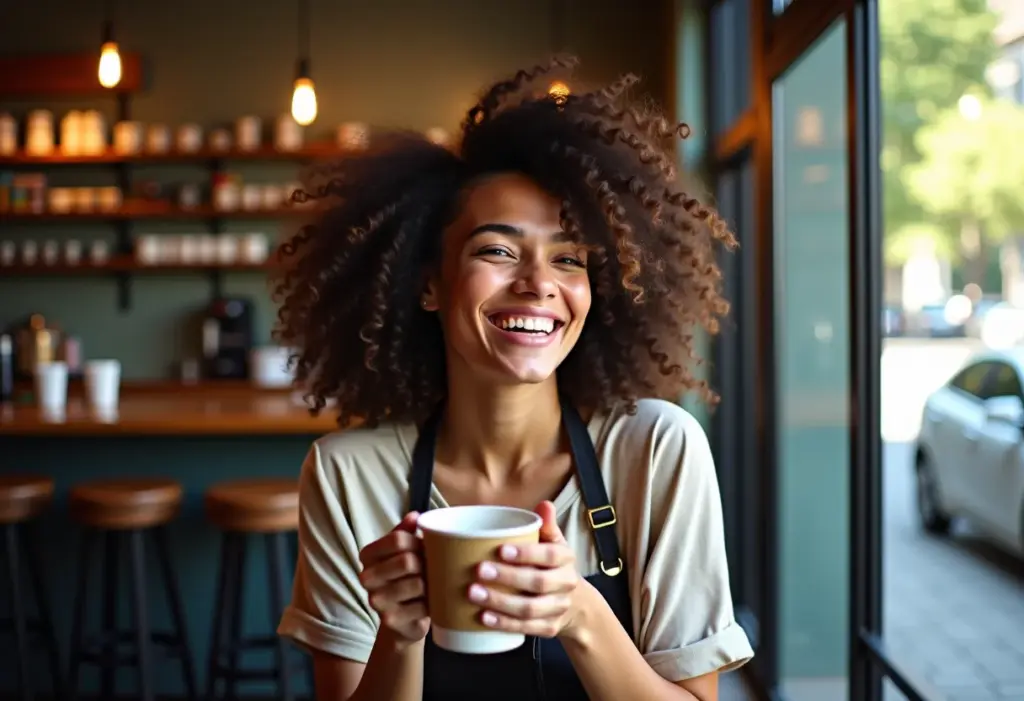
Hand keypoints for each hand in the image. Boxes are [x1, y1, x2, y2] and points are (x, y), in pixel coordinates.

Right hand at [357, 511, 429, 650]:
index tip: (427, 548)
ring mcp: (375, 600)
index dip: (419, 542)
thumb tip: (415, 516)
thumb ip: (407, 531)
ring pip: (417, 583)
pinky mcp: (389, 620)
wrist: (404, 619)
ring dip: (432, 583)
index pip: (397, 539)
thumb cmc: (407, 577)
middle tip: (435, 567)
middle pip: (407, 561)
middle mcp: (366, 577)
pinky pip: (421, 606)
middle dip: (427, 563)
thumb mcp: (405, 551)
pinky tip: (431, 603)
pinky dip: (433, 603)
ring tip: (434, 584)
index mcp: (368, 554)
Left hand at [468, 500, 584, 638]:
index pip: (549, 555)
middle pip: (537, 583)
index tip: (500, 550)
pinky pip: (527, 628)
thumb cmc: (552, 565)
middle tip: (479, 571)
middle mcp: (566, 584)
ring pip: (530, 609)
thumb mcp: (553, 543)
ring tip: (473, 594)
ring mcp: (558, 608)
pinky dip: (504, 624)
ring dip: (500, 603)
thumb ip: (545, 525)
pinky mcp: (549, 628)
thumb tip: (544, 505)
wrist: (574, 602)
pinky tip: (483, 618)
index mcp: (566, 558)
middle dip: (507, 578)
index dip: (526, 554)